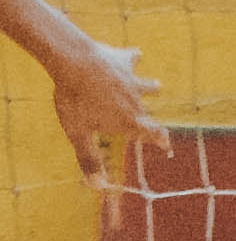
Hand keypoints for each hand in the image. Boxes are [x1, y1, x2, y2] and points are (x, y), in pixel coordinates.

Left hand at [50, 41, 170, 190]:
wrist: (74, 62)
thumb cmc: (74, 100)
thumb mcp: (77, 134)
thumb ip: (88, 159)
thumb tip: (98, 187)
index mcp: (128, 121)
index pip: (152, 134)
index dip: (160, 140)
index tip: (166, 145)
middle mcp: (135, 101)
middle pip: (147, 112)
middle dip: (148, 118)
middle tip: (152, 123)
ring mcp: (131, 79)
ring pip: (147, 85)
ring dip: (151, 86)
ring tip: (156, 86)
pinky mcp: (123, 59)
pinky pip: (132, 57)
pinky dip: (133, 57)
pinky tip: (135, 54)